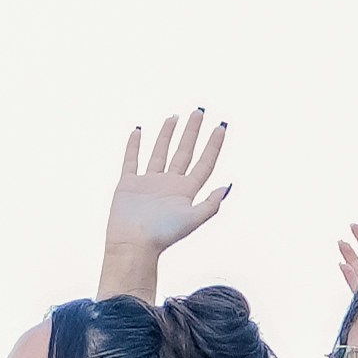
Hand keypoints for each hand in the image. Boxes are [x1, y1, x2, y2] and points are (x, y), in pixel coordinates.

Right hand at [101, 111, 231, 282]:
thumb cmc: (163, 235)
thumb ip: (210, 204)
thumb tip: (228, 186)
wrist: (132, 245)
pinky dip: (134, 146)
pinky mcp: (128, 184)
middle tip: (199, 112)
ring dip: (167, 135)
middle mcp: (169, 184)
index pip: (204, 162)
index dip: (213, 145)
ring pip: (160, 152)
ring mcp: (148, 183)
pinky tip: (138, 131)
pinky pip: (131, 160)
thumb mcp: (192, 219)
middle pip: (184, 152)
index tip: (221, 126)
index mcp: (186, 191)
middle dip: (192, 132)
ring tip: (174, 117)